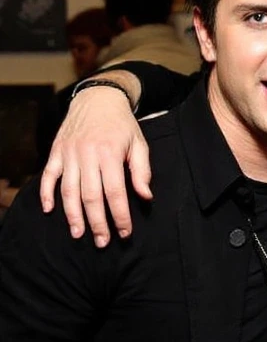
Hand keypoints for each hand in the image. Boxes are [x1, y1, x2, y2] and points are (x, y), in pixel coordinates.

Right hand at [38, 87, 150, 246]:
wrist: (98, 99)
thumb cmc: (122, 125)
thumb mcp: (139, 144)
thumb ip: (142, 171)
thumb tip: (145, 197)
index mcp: (110, 154)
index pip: (115, 192)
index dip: (119, 215)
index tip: (124, 232)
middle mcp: (87, 155)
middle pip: (90, 196)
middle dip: (97, 222)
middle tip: (102, 242)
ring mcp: (68, 154)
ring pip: (68, 190)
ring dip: (72, 215)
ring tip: (79, 234)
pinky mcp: (56, 152)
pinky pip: (48, 176)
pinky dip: (46, 193)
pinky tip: (49, 210)